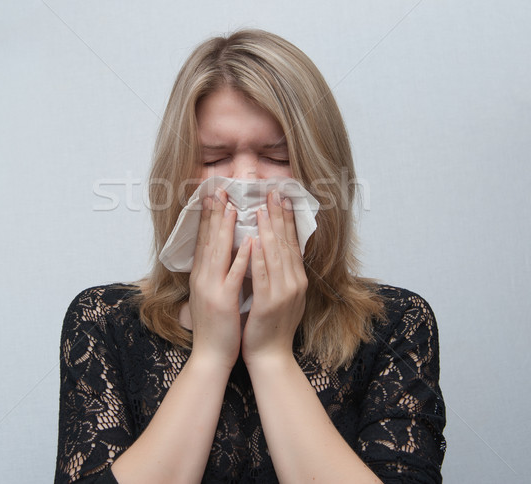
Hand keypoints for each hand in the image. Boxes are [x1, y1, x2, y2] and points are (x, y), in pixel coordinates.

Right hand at [189, 188, 251, 369]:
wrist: (211, 356)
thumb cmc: (216, 326)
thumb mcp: (210, 294)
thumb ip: (213, 273)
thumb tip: (219, 253)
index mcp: (201, 276)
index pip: (203, 240)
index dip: (207, 217)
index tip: (212, 196)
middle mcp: (202, 278)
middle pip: (208, 240)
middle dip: (213, 213)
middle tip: (218, 190)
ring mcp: (211, 289)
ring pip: (218, 253)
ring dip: (224, 228)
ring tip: (232, 207)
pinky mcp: (224, 302)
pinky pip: (234, 276)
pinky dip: (241, 257)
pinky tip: (249, 242)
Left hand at [242, 190, 307, 365]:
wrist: (270, 356)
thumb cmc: (270, 324)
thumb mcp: (282, 294)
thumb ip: (281, 271)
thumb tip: (274, 246)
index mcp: (296, 279)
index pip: (291, 243)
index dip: (286, 219)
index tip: (281, 198)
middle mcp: (294, 283)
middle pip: (285, 244)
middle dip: (279, 217)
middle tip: (274, 193)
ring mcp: (284, 293)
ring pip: (275, 256)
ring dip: (268, 231)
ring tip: (262, 209)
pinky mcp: (270, 304)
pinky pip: (263, 276)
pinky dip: (258, 258)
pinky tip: (253, 242)